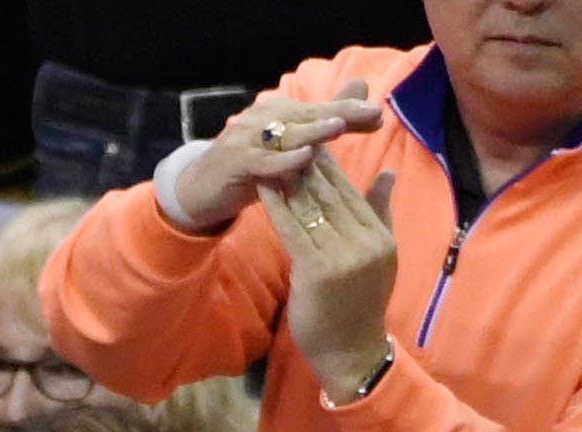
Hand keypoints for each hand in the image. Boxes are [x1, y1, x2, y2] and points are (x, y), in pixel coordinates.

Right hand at [161, 89, 386, 232]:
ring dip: (312, 130)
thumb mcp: (288, 147)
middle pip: (308, 115)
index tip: (379, 115)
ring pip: (286, 134)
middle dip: (339, 114)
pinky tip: (303, 159)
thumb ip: (323, 119)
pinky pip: (263, 161)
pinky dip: (283, 161)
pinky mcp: (236, 162)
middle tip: (370, 114)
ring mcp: (248, 139)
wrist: (202, 191)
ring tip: (339, 127)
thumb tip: (360, 89)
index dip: (349, 111)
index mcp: (281, 114)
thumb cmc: (252, 169)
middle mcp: (265, 119)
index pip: (321, 110)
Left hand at [273, 149, 399, 401]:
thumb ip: (380, 212)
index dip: (327, 161)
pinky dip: (276, 204)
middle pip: (330, 191)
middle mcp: (364, 242)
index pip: (350, 189)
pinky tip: (262, 184)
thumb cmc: (361, 308)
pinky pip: (292, 228)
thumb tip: (388, 172)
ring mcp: (342, 256)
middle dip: (306, 159)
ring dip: (288, 174)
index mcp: (379, 236)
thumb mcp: (381, 257)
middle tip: (283, 130)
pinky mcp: (316, 271)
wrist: (352, 355)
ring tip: (269, 148)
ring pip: (310, 205)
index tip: (309, 134)